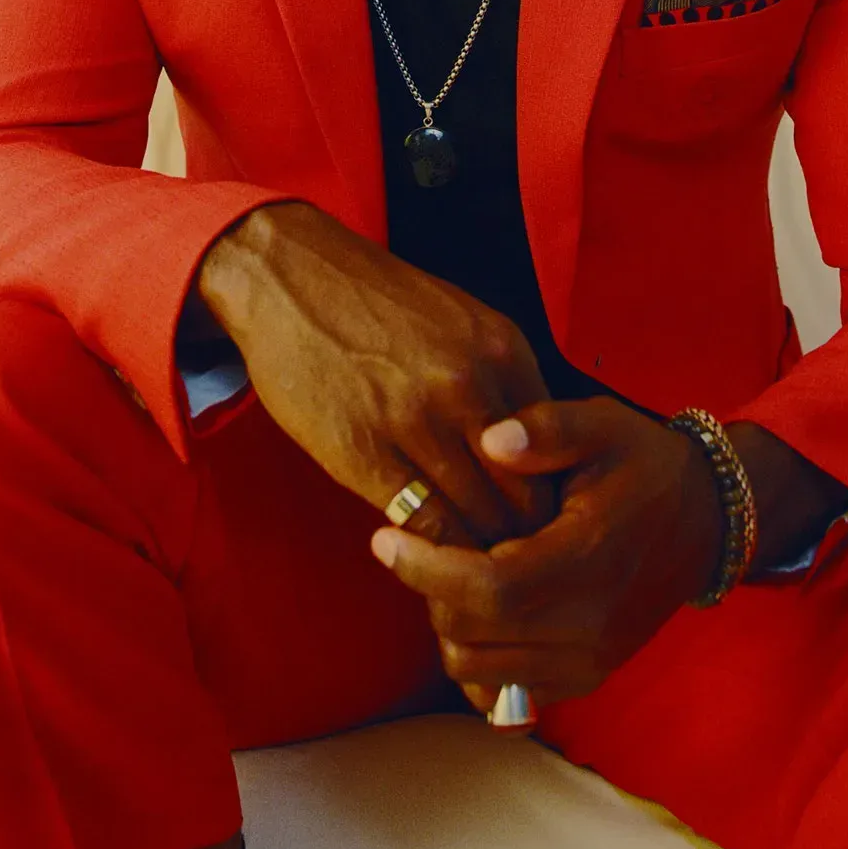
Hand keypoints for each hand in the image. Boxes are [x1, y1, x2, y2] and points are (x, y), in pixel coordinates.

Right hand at [196, 201, 557, 547]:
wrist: (290, 276)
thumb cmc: (376, 304)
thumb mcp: (461, 323)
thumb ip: (501, 383)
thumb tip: (533, 457)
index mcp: (502, 352)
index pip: (556, 454)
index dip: (550, 500)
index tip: (537, 525)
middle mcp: (470, 385)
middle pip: (526, 497)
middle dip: (524, 540)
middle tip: (511, 564)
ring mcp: (417, 420)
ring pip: (479, 521)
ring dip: (479, 556)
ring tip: (474, 572)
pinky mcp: (365, 451)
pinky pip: (424, 525)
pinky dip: (434, 552)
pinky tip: (429, 554)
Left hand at [368, 397, 723, 710]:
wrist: (703, 522)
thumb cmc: (643, 465)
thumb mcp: (601, 424)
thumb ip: (545, 427)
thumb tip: (489, 440)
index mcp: (589, 560)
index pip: (489, 588)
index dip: (427, 568)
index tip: (384, 538)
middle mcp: (589, 625)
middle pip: (474, 637)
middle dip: (430, 591)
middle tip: (421, 542)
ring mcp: (589, 661)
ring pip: (480, 670)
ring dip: (449, 623)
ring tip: (453, 568)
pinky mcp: (586, 678)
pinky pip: (506, 690)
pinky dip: (478, 652)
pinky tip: (480, 601)